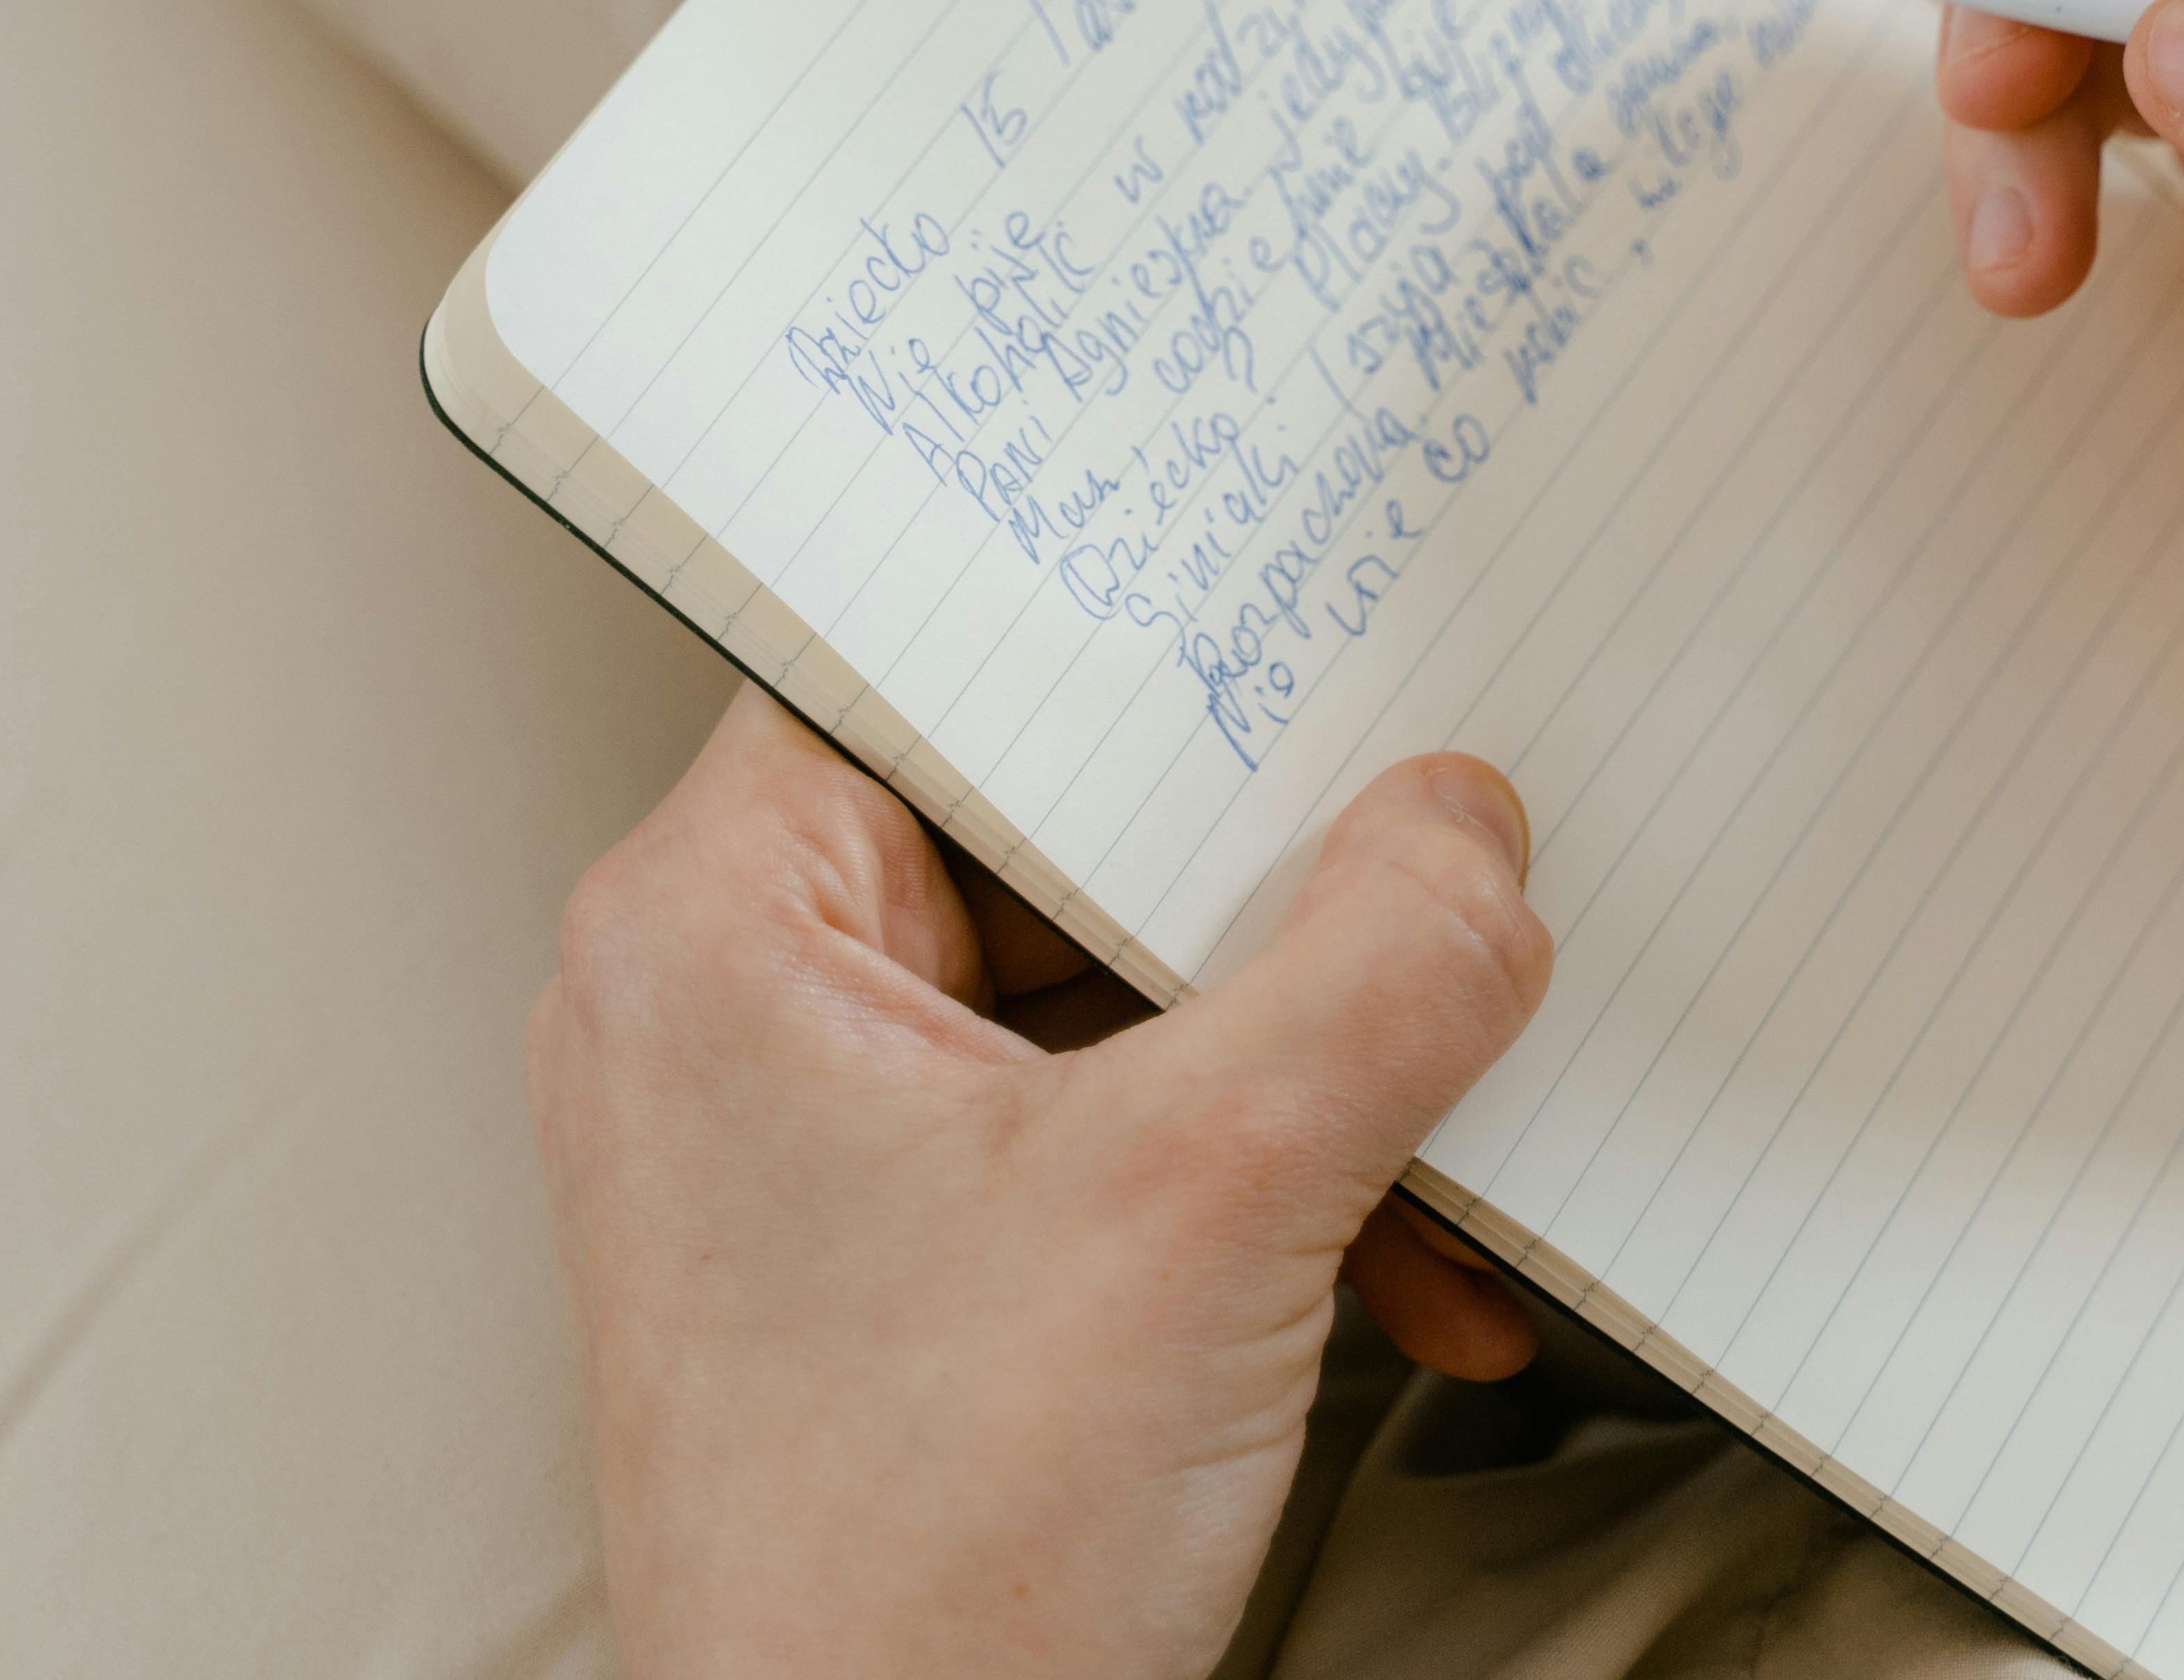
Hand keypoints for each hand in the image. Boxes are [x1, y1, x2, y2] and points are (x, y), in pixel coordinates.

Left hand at [528, 688, 1551, 1679]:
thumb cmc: (912, 1575)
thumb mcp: (1211, 1201)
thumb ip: (1371, 971)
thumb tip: (1464, 834)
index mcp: (719, 934)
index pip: (935, 669)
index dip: (1121, 635)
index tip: (1285, 608)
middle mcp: (744, 1019)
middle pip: (1055, 840)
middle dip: (1273, 893)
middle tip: (1423, 852)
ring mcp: (828, 1154)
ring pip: (1112, 1002)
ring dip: (1303, 1067)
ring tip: (1439, 1115)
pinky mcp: (918, 1268)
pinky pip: (1117, 1140)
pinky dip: (1268, 1188)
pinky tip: (1408, 1262)